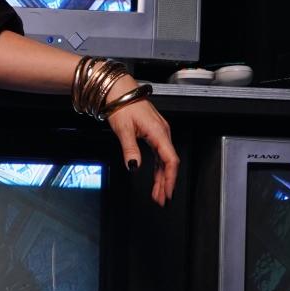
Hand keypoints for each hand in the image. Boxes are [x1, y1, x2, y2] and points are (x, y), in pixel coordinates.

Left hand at [107, 88, 178, 206]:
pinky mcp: (154, 133)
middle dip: (166, 183)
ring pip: (165, 160)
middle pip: (169, 163)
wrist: (119, 91)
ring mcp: (159, 133)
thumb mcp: (124, 130)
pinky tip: (156, 179)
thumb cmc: (122, 105)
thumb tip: (134, 166)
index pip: (170, 160)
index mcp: (159, 132)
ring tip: (159, 194)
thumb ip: (130, 149)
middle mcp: (163, 133)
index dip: (170, 178)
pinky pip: (160, 155)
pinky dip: (159, 169)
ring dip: (162, 178)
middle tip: (162, 199)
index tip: (167, 192)